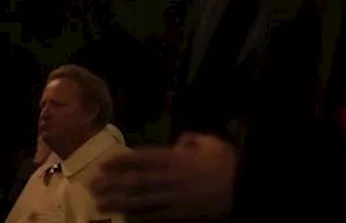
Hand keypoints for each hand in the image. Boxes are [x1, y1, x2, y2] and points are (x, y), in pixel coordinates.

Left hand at [91, 133, 236, 220]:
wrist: (243, 187)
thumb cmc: (227, 163)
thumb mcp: (212, 143)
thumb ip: (193, 140)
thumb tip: (180, 141)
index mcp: (177, 159)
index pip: (144, 159)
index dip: (122, 161)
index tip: (105, 164)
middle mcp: (170, 179)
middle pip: (136, 181)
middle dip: (113, 184)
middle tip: (93, 186)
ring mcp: (173, 198)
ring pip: (140, 200)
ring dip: (118, 202)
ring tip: (100, 203)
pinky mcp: (178, 214)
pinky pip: (154, 216)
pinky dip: (138, 217)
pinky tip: (125, 218)